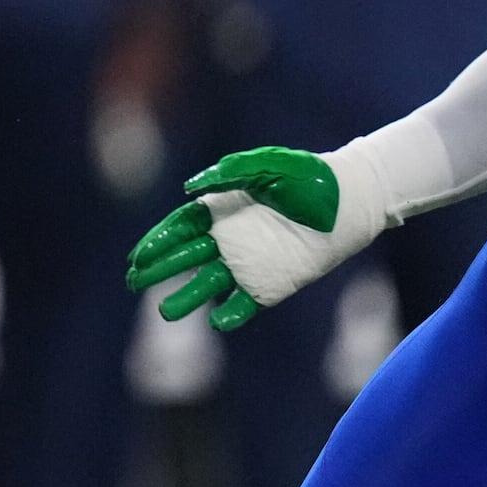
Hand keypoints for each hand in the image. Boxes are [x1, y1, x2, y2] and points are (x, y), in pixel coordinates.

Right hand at [124, 145, 347, 331]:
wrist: (351, 199)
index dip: (157, 242)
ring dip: (186, 298)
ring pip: (208, 283)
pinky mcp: (274, 283)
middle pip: (185, 257)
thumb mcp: (266, 165)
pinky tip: (216, 321)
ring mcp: (251, 263)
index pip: (180, 228)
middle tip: (134, 283)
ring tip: (165, 312)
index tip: (138, 257)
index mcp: (223, 208)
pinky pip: (246, 302)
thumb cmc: (309, 177)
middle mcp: (231, 238)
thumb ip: (228, 173)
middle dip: (159, 270)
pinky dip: (231, 313)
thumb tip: (189, 190)